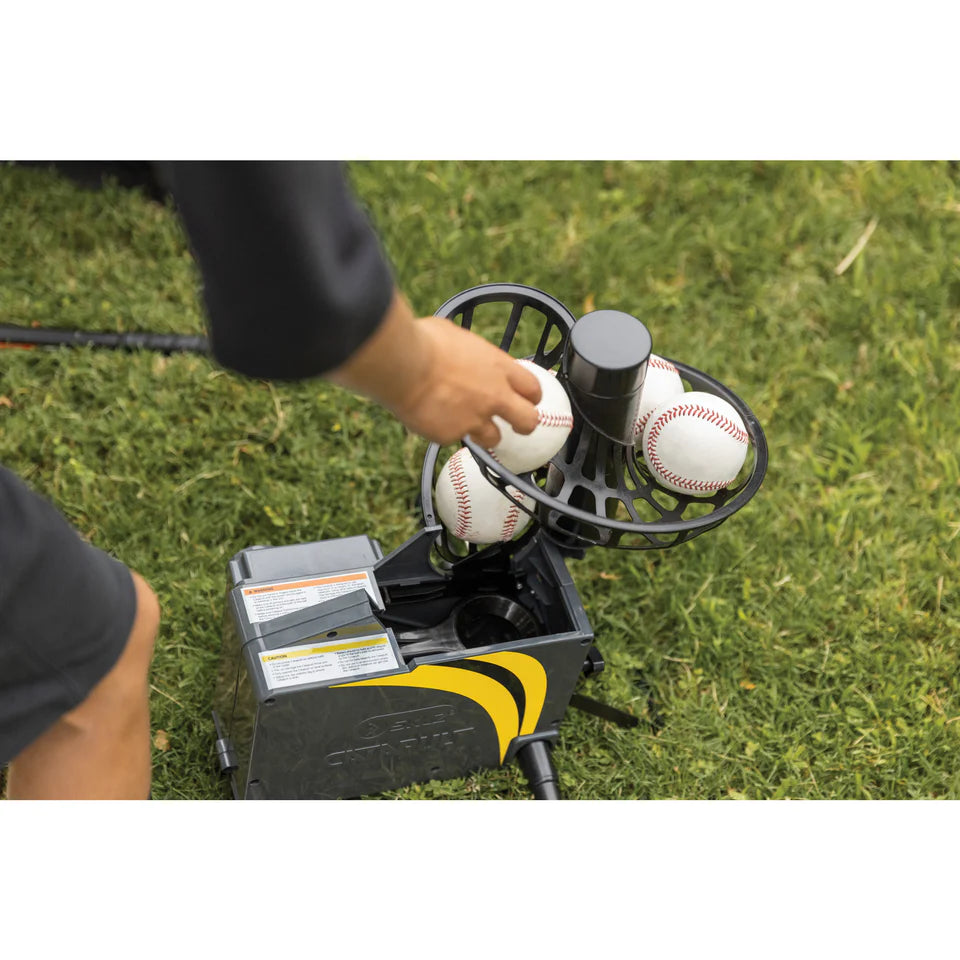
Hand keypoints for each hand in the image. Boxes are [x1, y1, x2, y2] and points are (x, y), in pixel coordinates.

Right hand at [328, 291, 541, 445]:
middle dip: (526, 424)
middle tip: (518, 426)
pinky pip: (452, 437)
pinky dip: (444, 430)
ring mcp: (474, 419)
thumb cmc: (425, 342)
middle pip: (528, 420)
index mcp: (499, 368)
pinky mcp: (451, 435)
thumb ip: (470, 354)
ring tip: (464, 422)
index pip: (532, 388)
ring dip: (484, 433)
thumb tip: (463, 353)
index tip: (527, 399)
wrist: (402, 365)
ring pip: (493, 438)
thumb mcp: (457, 337)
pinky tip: (429, 416)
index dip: (532, 396)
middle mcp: (494, 397)